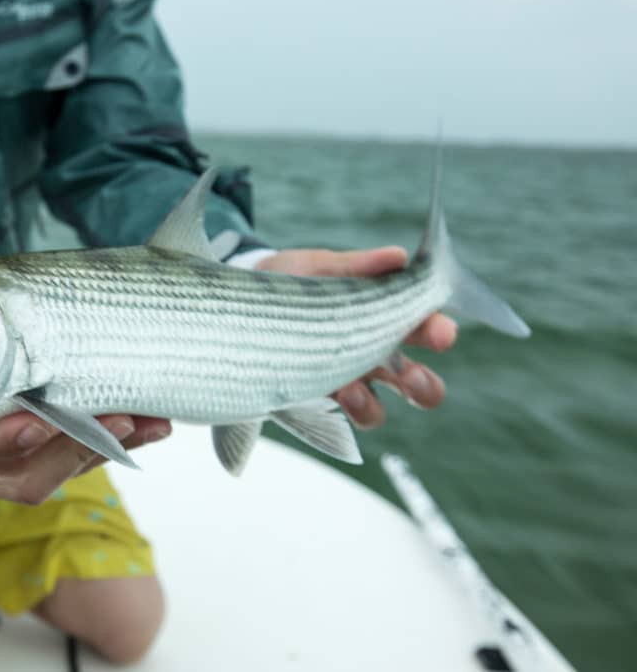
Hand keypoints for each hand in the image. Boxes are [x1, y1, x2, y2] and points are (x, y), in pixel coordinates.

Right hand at [0, 413, 170, 503]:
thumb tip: (8, 296)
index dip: (2, 440)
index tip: (37, 421)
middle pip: (26, 477)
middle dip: (77, 449)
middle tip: (121, 420)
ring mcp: (6, 474)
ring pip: (60, 474)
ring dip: (110, 449)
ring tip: (152, 422)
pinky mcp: (37, 469)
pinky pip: (79, 466)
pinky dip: (116, 446)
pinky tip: (153, 426)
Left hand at [255, 246, 456, 428]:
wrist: (236, 305)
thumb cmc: (290, 282)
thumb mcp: (318, 266)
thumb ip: (356, 265)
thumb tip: (397, 256)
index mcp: (381, 319)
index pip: (423, 328)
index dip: (438, 331)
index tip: (441, 332)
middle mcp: (370, 356)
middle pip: (416, 383)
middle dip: (424, 385)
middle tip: (412, 377)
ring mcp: (343, 381)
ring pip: (378, 409)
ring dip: (374, 405)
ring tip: (352, 390)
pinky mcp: (313, 399)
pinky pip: (336, 420)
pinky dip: (337, 412)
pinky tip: (331, 396)